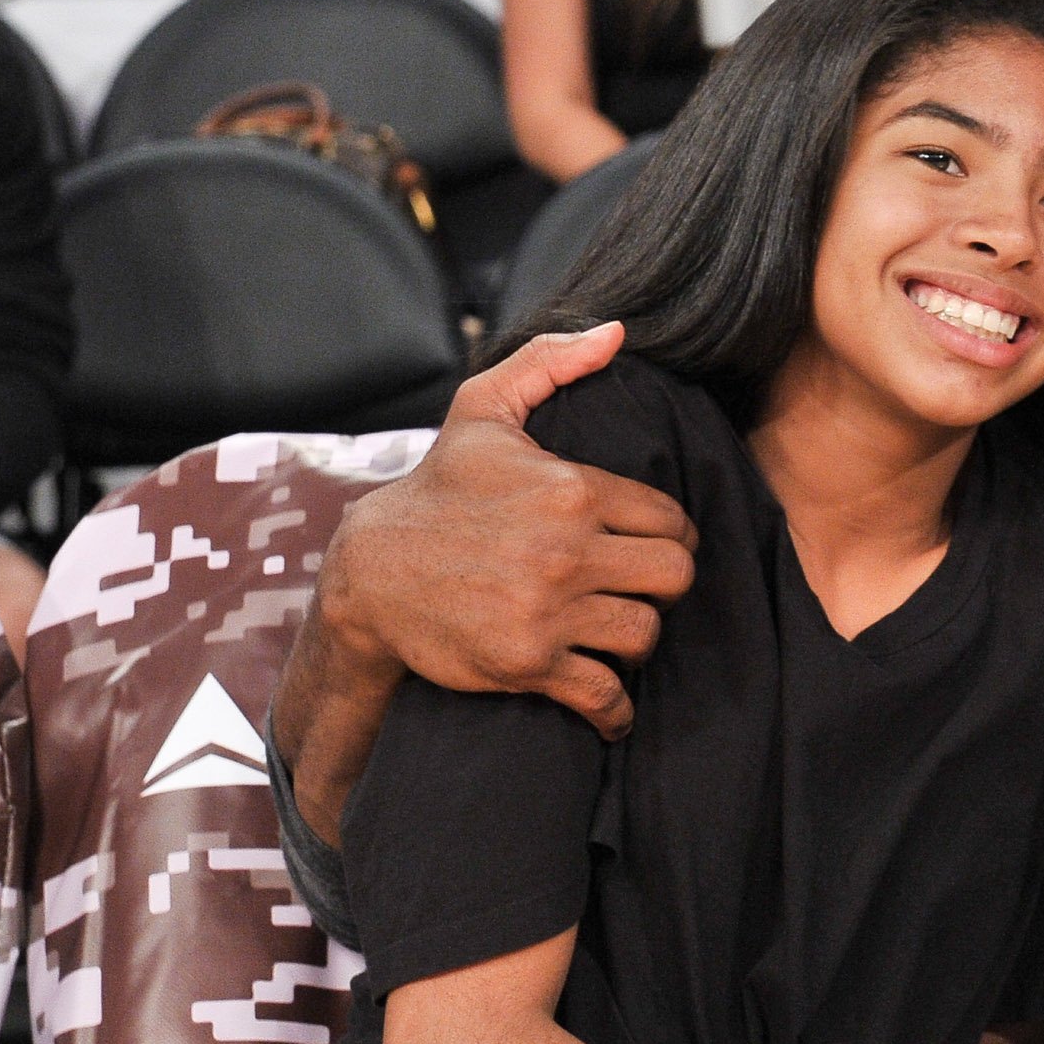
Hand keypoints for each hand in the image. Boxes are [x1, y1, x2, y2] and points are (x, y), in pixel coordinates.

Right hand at [316, 323, 696, 738]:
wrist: (370, 572)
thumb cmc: (437, 490)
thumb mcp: (483, 412)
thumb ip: (549, 362)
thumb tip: (616, 333)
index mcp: (570, 489)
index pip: (670, 520)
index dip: (670, 535)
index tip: (651, 546)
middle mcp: (565, 550)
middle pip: (674, 577)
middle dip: (664, 585)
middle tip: (641, 588)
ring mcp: (548, 610)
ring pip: (646, 634)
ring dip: (638, 639)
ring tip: (618, 632)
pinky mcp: (528, 663)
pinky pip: (604, 696)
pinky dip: (615, 710)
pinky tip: (613, 706)